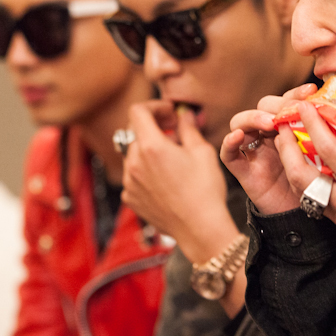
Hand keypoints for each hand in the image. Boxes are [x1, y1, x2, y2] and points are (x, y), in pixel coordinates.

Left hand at [122, 101, 238, 263]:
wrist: (199, 229)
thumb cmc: (205, 190)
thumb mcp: (202, 152)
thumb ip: (188, 128)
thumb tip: (184, 114)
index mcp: (151, 147)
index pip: (138, 111)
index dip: (154, 107)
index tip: (169, 114)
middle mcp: (134, 163)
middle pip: (134, 132)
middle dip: (153, 127)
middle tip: (174, 134)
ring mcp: (130, 182)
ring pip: (133, 153)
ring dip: (148, 150)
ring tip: (172, 159)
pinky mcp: (130, 197)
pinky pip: (133, 174)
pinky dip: (145, 170)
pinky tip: (165, 179)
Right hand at [220, 83, 316, 213]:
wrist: (304, 217)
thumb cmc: (315, 185)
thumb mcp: (322, 155)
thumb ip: (321, 135)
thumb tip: (334, 111)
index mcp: (287, 127)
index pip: (285, 101)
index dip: (295, 93)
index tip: (311, 91)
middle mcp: (267, 135)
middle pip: (261, 107)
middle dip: (275, 105)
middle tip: (291, 110)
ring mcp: (252, 151)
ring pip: (240, 122)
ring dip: (253, 118)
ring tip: (269, 122)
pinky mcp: (242, 170)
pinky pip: (228, 154)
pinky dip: (229, 142)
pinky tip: (238, 136)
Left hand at [272, 102, 335, 245]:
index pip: (331, 150)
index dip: (314, 125)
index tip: (304, 107)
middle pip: (301, 173)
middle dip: (287, 147)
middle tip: (282, 125)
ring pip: (300, 189)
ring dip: (289, 164)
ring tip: (286, 143)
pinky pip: (311, 199)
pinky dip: (302, 180)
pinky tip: (302, 165)